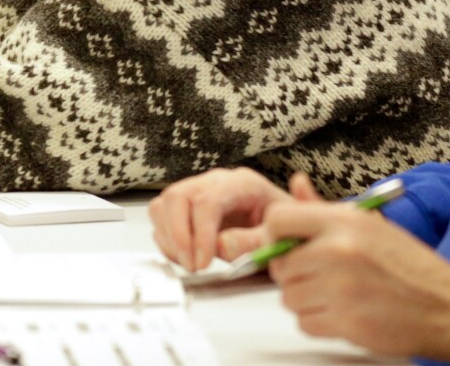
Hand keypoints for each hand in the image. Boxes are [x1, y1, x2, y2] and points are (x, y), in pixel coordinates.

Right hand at [148, 166, 291, 270]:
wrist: (288, 230)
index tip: (203, 263)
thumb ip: (256, 242)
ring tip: (190, 264)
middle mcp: (216, 183)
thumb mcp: (283, 237)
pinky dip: (167, 241)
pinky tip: (185, 257)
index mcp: (244, 184)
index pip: (208, 200)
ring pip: (164, 205)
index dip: (201, 233)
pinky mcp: (188, 207)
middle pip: (178, 197)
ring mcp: (199, 192)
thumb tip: (221, 245)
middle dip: (180, 236)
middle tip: (192, 266)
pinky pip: (162, 217)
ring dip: (170, 239)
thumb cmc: (287, 231)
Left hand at [263, 174, 449, 364]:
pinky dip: (317, 322)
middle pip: (279, 263)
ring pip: (288, 297)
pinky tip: (340, 312)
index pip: (278, 220)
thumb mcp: (370, 224)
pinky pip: (304, 323)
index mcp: (344, 221)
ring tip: (333, 294)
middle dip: (292, 271)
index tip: (283, 244)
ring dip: (305, 299)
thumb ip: (324, 209)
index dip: (274, 234)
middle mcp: (339, 251)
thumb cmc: (411, 266)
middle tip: (315, 274)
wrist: (449, 307)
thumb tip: (296, 185)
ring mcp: (341, 289)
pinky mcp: (347, 323)